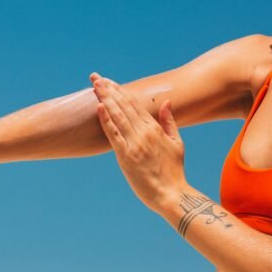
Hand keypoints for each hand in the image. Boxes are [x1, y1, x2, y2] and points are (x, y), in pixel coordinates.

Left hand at [89, 73, 187, 212]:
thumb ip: (169, 121)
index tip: (108, 81)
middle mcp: (144, 133)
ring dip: (105, 98)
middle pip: (123, 105)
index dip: (120, 90)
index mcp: (154, 128)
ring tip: (95, 85)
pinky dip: (106, 120)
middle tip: (95, 77)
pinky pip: (114, 135)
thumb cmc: (174, 170)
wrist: (172, 194)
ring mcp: (134, 144)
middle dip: (109, 89)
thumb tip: (166, 102)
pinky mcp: (126, 156)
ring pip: (118, 116)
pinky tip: (99, 107)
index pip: (134, 103)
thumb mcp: (176, 143)